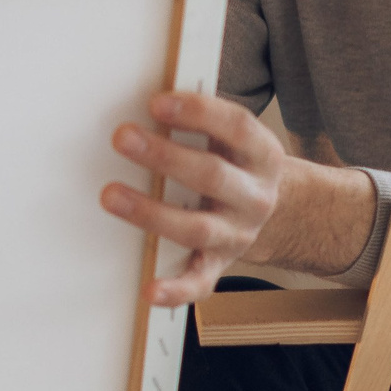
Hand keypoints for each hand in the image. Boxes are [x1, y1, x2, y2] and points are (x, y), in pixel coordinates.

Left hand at [102, 89, 286, 305]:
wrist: (280, 214)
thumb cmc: (237, 164)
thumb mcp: (234, 138)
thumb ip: (202, 121)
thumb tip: (148, 100)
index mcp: (262, 155)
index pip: (237, 128)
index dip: (199, 113)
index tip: (157, 102)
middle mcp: (254, 197)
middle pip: (211, 176)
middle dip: (164, 156)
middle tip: (122, 137)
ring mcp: (237, 234)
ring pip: (196, 228)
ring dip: (151, 213)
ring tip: (110, 195)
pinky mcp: (218, 265)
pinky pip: (198, 282)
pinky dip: (174, 291)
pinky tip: (148, 289)